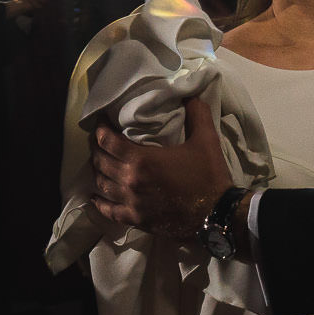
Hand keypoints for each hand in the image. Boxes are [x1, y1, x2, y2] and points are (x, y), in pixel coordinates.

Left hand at [91, 96, 230, 239]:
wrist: (218, 214)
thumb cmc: (209, 175)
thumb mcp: (206, 139)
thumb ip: (197, 114)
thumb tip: (191, 95)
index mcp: (142, 159)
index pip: (108, 141)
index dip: (100, 129)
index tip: (101, 122)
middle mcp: (130, 181)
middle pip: (100, 162)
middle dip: (97, 148)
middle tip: (99, 140)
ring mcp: (131, 203)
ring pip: (102, 185)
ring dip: (98, 172)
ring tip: (100, 164)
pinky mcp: (136, 220)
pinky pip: (109, 211)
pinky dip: (100, 204)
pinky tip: (96, 198)